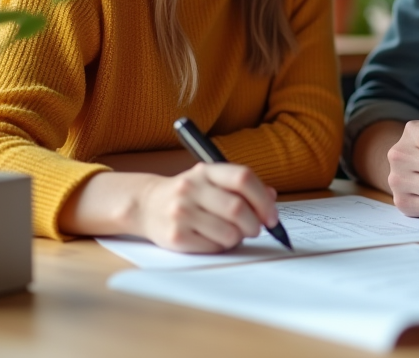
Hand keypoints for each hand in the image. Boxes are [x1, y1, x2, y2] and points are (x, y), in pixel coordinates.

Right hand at [135, 163, 277, 252]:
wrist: (147, 205)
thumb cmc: (189, 194)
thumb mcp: (212, 181)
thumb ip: (241, 187)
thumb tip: (271, 197)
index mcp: (206, 171)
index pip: (243, 178)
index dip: (263, 199)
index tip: (272, 216)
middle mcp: (191, 188)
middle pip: (238, 209)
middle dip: (254, 224)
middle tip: (256, 229)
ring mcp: (181, 212)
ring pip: (228, 233)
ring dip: (238, 238)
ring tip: (232, 234)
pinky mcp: (175, 237)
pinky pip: (213, 247)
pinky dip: (221, 247)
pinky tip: (214, 239)